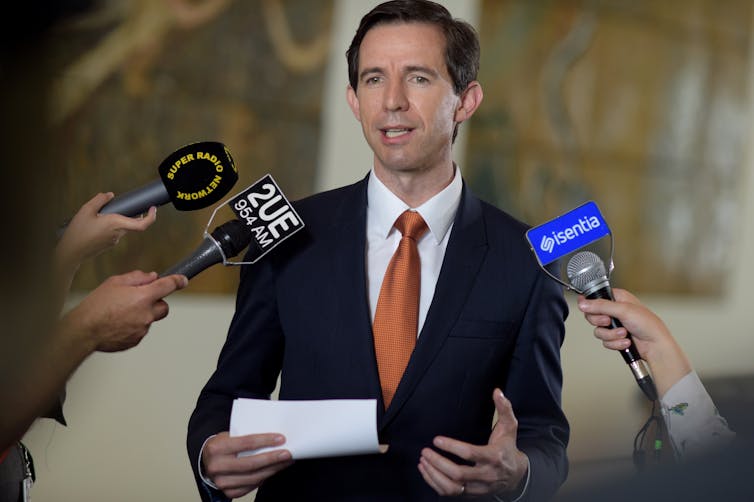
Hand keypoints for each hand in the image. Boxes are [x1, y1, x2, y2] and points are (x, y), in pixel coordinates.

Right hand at [56, 192, 156, 269]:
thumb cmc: (78, 232)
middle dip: (135, 214)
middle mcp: (118, 233)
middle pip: (133, 224)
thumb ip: (99, 200)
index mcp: (116, 224)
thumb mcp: (86, 210)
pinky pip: (115, 233)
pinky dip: (113, 226)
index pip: (142, 224)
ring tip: (107, 213)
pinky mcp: (109, 244)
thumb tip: (110, 195)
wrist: (71, 252)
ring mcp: (114, 241)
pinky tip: (99, 223)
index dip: (151, 217)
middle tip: (131, 206)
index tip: (153, 209)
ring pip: (123, 228)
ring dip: (121, 220)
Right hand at [59, 270, 187, 351]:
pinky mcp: (136, 340)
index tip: (182, 280)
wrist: (83, 331)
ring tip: (120, 313)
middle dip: (156, 302)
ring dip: (142, 315)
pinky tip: (118, 323)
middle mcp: (146, 314)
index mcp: (143, 297)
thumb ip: (137, 278)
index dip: (177, 281)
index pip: (168, 286)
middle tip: (140, 300)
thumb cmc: (95, 306)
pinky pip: (141, 330)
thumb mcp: (114, 282)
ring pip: (151, 319)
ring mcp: (142, 329)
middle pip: (164, 307)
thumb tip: (152, 277)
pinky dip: (134, 326)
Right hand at [202, 432, 293, 498]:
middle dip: (272, 458)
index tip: (281, 439)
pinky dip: (266, 477)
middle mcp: (217, 467)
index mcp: (217, 448)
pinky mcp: (229, 492)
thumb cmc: (222, 446)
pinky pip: (252, 486)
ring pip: (254, 477)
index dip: (265, 441)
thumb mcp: (229, 435)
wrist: (206, 463)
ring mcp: (222, 482)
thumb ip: (246, 436)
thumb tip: (273, 436)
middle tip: (288, 453)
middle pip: (251, 463)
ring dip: (273, 469)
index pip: (246, 443)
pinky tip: (274, 470)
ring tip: (285, 461)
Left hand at [418, 389, 527, 497]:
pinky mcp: (471, 493)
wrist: (516, 475)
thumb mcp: (509, 427)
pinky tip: (426, 471)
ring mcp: (478, 487)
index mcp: (494, 457)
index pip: (470, 454)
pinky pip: (450, 493)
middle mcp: (486, 475)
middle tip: (425, 451)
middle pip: (458, 474)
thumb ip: (504, 408)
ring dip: (434, 475)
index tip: (436, 440)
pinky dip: (435, 483)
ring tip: (423, 461)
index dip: (451, 447)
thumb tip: (497, 391)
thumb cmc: (508, 446)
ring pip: (453, 487)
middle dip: (438, 463)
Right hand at [577, 288, 691, 395]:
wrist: (656, 346)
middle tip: (609, 321)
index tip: (587, 308)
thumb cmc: (648, 325)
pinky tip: (626, 341)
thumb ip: (601, 306)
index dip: (589, 303)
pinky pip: (604, 341)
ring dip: (611, 334)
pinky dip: (615, 343)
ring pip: (598, 330)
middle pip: (592, 315)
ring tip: (624, 333)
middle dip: (600, 321)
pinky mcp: (615, 337)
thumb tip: (583, 304)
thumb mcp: (623, 310)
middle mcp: (614, 311)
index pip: (595, 297)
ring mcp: (614, 325)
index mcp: (617, 298)